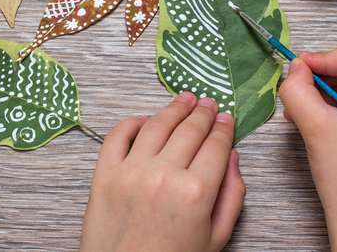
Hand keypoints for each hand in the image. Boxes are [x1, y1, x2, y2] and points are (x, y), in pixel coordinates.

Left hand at [80, 92, 244, 251]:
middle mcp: (164, 175)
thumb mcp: (216, 238)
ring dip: (174, 108)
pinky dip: (133, 121)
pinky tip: (147, 118)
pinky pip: (118, 135)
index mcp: (196, 192)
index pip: (216, 145)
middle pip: (189, 129)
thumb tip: (233, 157)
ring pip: (157, 124)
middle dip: (203, 113)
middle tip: (208, 103)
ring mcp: (131, 171)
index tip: (227, 118)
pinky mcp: (104, 174)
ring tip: (184, 99)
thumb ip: (232, 196)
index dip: (224, 127)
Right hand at [278, 41, 336, 251]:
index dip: (322, 59)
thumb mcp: (317, 128)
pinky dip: (334, 106)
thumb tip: (295, 66)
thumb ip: (299, 89)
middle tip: (295, 97)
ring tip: (301, 113)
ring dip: (324, 93)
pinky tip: (314, 120)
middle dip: (322, 78)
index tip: (296, 74)